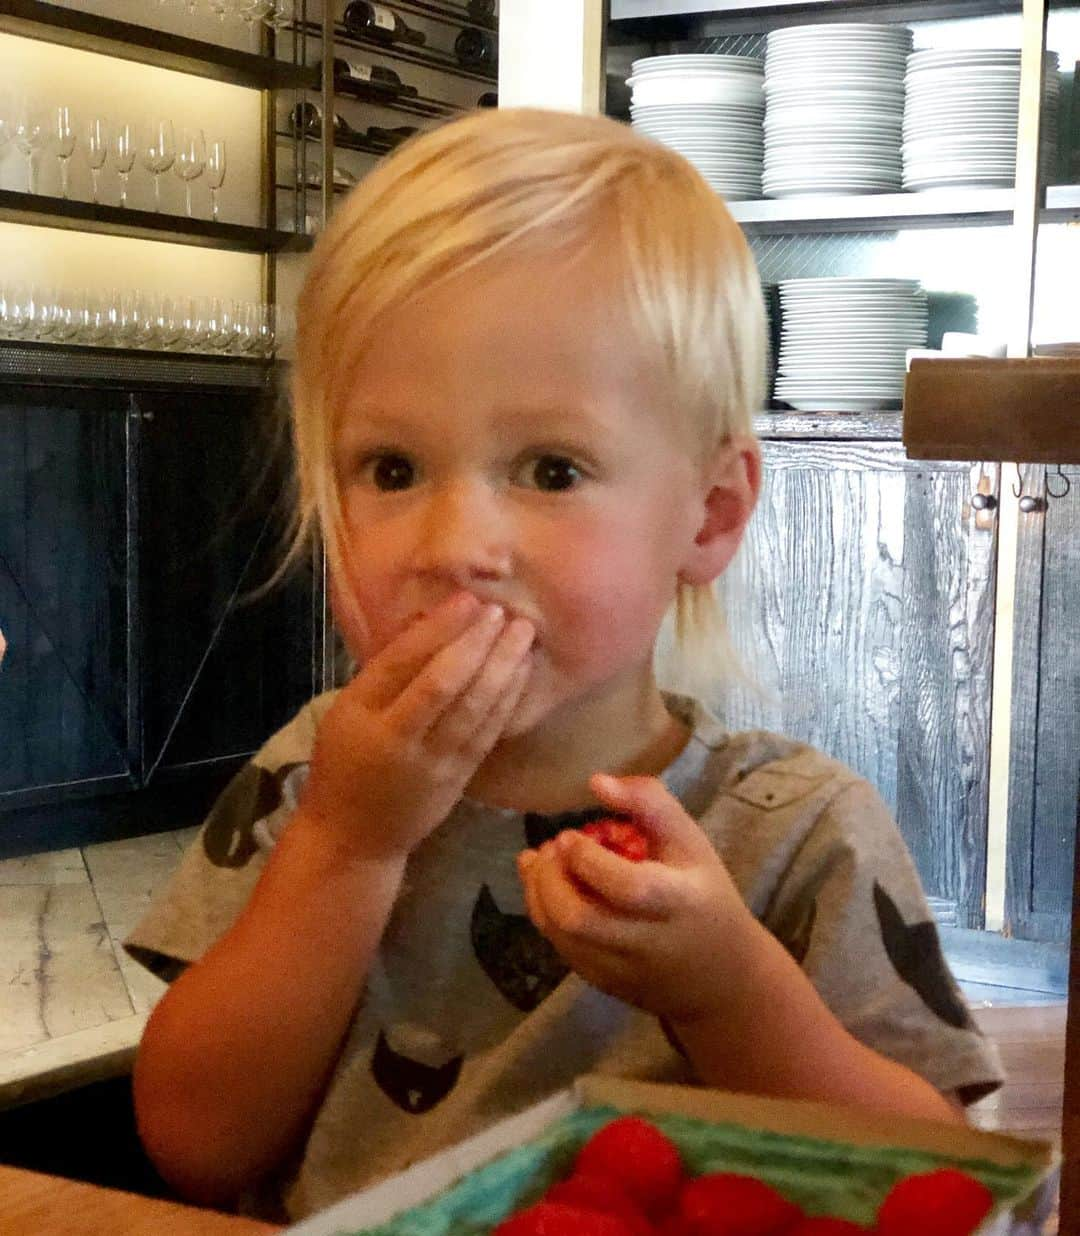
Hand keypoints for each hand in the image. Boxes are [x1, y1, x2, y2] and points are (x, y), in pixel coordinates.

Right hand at [299, 591, 534, 861]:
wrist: (354, 836)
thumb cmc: (345, 763)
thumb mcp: (347, 712)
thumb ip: (383, 674)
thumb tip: (430, 623)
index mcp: (361, 713)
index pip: (403, 662)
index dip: (439, 629)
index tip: (467, 600)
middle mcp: (397, 737)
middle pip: (444, 684)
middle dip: (478, 644)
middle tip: (502, 611)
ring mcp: (432, 762)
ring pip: (474, 708)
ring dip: (502, 667)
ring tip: (522, 633)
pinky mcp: (458, 779)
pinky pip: (487, 733)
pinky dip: (507, 699)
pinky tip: (521, 672)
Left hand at [517, 773, 755, 1023]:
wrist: (721, 978)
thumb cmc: (704, 895)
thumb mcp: (691, 843)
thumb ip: (649, 803)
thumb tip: (596, 781)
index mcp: (677, 902)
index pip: (626, 887)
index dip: (587, 859)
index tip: (570, 834)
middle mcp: (646, 943)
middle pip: (579, 918)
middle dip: (549, 877)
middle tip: (552, 847)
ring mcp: (620, 969)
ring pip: (561, 936)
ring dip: (538, 893)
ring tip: (542, 861)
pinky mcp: (603, 983)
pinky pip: (561, 949)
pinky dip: (544, 913)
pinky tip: (548, 887)